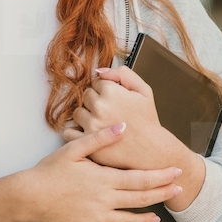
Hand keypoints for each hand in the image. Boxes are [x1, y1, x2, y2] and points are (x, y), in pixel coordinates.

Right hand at [21, 123, 183, 221]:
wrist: (30, 197)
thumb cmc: (50, 171)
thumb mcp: (74, 149)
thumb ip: (100, 138)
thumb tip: (123, 126)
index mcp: (104, 179)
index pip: (141, 179)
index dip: (161, 176)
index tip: (176, 173)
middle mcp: (105, 200)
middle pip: (142, 199)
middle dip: (163, 194)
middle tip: (179, 191)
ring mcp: (97, 219)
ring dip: (147, 219)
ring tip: (157, 216)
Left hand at [61, 65, 187, 171]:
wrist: (151, 150)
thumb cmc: (148, 121)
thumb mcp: (144, 90)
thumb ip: (123, 73)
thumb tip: (99, 71)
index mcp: (111, 92)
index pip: (97, 82)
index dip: (106, 90)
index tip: (115, 100)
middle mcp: (99, 107)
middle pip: (86, 96)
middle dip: (96, 101)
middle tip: (110, 112)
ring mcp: (92, 125)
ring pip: (77, 113)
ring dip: (86, 116)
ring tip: (102, 123)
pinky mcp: (88, 142)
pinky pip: (69, 132)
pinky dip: (76, 132)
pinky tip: (89, 133)